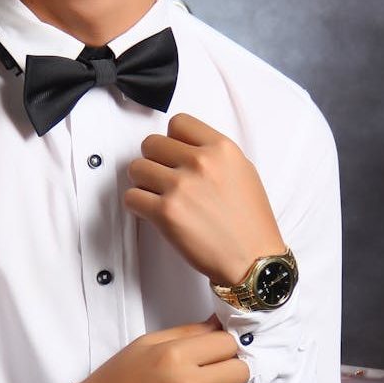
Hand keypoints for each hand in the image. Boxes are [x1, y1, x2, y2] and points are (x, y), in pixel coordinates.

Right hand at [70, 319, 248, 382]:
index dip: (223, 346)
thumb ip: (187, 332)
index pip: (228, 344)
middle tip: (208, 374)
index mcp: (173, 356)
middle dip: (228, 369)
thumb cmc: (117, 380)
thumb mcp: (146, 344)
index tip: (213, 352)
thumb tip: (220, 323)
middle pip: (240, 371)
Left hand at [124, 112, 284, 285]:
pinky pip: (131, 197)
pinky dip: (137, 205)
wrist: (253, 260)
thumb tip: (181, 146)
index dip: (172, 140)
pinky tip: (153, 213)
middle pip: (150, 143)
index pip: (178, 122)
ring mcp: (181, 186)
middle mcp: (200, 162)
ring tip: (159, 197)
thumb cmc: (250, 221)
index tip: (174, 156)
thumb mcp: (243, 171)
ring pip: (136, 168)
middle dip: (154, 161)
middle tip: (164, 179)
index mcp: (221, 148)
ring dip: (143, 183)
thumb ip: (212, 153)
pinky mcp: (165, 212)